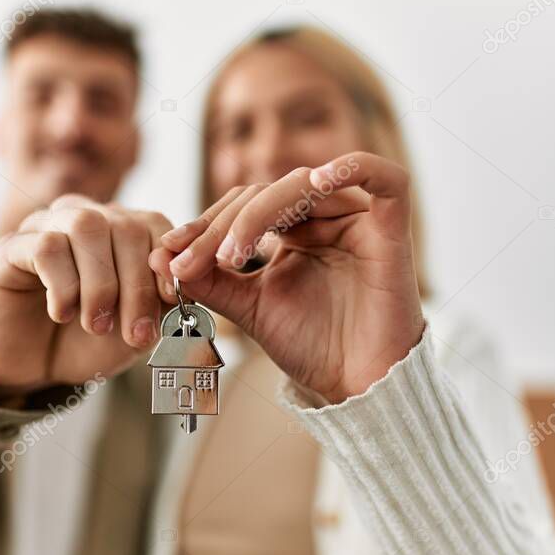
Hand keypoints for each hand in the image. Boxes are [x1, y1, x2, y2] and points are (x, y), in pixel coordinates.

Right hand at [0, 194, 175, 397]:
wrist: (31, 369)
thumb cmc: (88, 344)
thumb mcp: (136, 330)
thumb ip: (160, 305)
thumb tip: (181, 285)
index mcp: (120, 231)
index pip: (154, 223)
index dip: (167, 260)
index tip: (170, 301)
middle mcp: (84, 218)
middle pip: (124, 225)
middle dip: (137, 284)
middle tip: (135, 333)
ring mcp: (45, 227)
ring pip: (86, 226)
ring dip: (100, 283)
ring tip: (97, 325)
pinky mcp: (11, 247)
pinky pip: (45, 246)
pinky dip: (62, 285)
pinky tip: (62, 313)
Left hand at [150, 152, 424, 403]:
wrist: (354, 386)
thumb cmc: (310, 348)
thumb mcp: (248, 308)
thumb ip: (210, 279)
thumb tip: (161, 254)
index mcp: (295, 231)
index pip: (245, 205)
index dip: (205, 225)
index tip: (168, 255)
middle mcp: (325, 218)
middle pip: (267, 192)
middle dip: (222, 225)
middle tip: (189, 261)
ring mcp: (358, 220)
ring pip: (305, 184)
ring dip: (258, 212)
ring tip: (230, 253)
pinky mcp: (392, 228)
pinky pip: (386, 180)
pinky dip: (354, 167)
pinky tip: (318, 181)